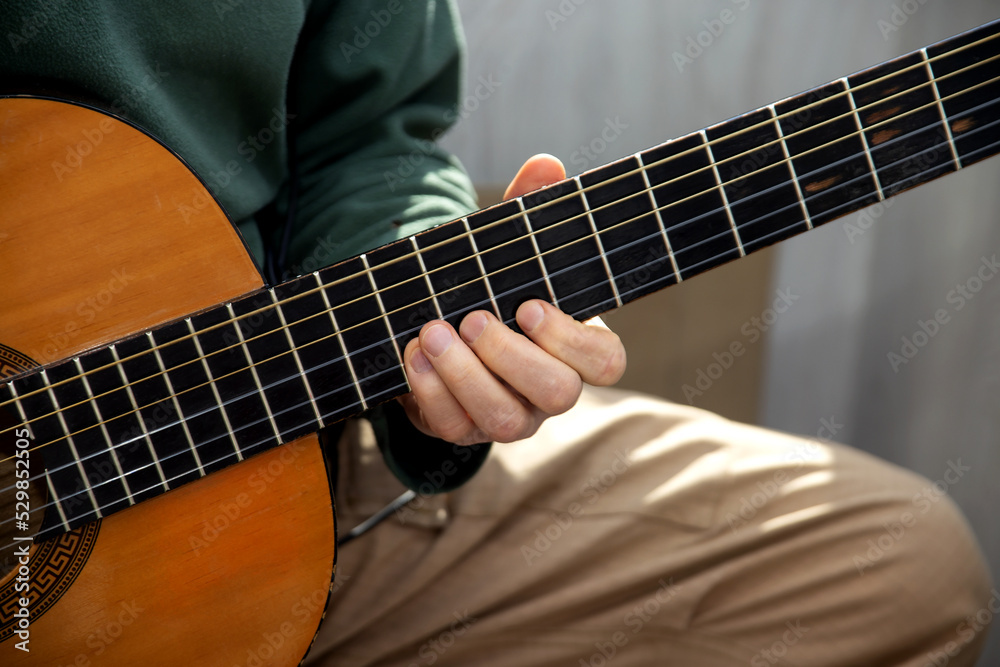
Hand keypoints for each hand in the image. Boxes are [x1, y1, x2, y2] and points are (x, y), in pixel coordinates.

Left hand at [398, 154, 626, 444]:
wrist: (437, 330)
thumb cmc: (489, 289)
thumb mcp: (506, 251)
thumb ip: (529, 210)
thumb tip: (546, 164)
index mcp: (573, 349)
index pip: (605, 362)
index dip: (572, 340)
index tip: (530, 305)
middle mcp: (548, 392)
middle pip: (558, 394)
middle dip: (512, 357)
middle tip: (474, 318)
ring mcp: (509, 416)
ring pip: (505, 421)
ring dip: (466, 375)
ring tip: (434, 332)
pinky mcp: (464, 429)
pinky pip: (454, 426)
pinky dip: (431, 388)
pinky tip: (413, 352)